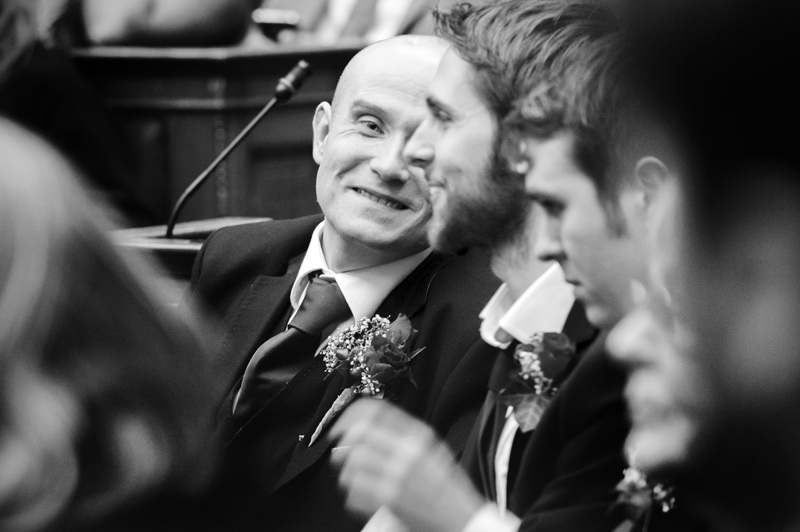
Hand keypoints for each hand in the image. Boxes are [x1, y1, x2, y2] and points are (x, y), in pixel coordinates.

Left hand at [329, 400, 485, 531]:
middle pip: (359, 435)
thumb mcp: (435, 451)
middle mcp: (408, 451)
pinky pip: (356, 490)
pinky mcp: (391, 498)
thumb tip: (370, 427)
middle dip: (342, 445)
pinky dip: (352, 494)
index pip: (376, 412)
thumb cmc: (449, 489)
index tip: (342, 426)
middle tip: (339, 454)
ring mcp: (398, 474)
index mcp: (420, 435)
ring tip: (352, 479)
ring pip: (352, 463)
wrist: (464, 521)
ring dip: (347, 472)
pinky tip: (360, 497)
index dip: (351, 416)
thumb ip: (407, 436)